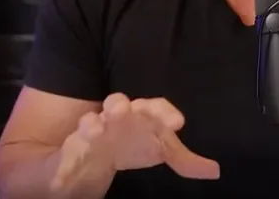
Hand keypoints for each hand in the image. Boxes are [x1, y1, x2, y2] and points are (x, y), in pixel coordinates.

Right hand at [52, 93, 219, 189]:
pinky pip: (67, 154)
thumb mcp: (160, 150)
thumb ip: (185, 160)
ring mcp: (93, 130)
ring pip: (89, 121)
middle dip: (119, 104)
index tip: (177, 123)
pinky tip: (63, 174)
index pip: (154, 108)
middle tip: (122, 108)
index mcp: (141, 115)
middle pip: (118, 104)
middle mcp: (116, 117)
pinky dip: (65, 163)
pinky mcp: (73, 148)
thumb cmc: (133, 143)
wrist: (94, 152)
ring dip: (91, 124)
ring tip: (94, 129)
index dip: (165, 112)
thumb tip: (215, 170)